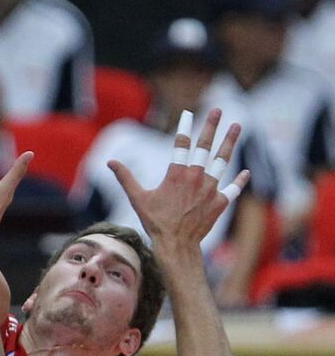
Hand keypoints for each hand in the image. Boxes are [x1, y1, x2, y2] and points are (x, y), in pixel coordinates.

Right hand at [108, 108, 248, 247]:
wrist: (176, 245)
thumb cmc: (155, 222)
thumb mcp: (138, 198)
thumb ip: (126, 178)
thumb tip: (110, 162)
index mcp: (177, 174)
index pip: (182, 144)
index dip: (184, 127)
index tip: (187, 113)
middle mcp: (196, 177)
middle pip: (205, 146)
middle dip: (211, 126)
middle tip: (217, 110)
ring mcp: (210, 189)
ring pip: (222, 161)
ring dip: (230, 142)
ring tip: (237, 126)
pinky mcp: (219, 203)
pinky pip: (232, 189)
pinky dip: (239, 180)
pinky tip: (246, 172)